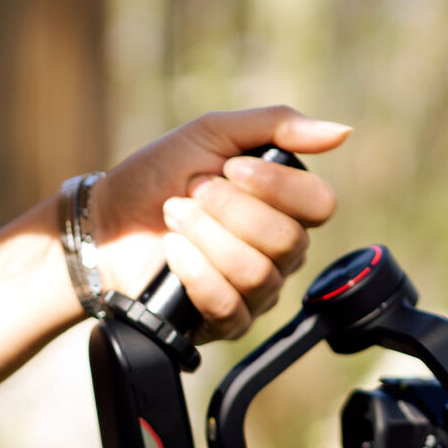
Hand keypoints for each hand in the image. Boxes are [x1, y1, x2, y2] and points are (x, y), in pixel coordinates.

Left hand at [90, 107, 348, 340]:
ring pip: (258, 274)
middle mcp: (279, 251)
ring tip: (173, 216)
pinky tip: (172, 253)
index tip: (230, 168)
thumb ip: (275, 126)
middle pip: (287, 241)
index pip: (319, 204)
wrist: (105, 218)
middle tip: (191, 191)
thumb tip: (341, 132)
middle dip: (230, 211)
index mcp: (285, 205)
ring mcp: (256, 290)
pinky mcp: (225, 321)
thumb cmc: (159, 175)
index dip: (277, 187)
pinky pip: (230, 307)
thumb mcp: (212, 134)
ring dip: (206, 237)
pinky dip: (196, 273)